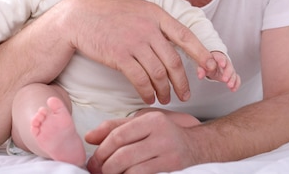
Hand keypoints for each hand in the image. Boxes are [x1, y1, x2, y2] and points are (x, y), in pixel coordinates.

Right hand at [63, 0, 216, 104]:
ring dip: (165, 90)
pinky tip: (148, 98)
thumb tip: (175, 36)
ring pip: (159, 73)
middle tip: (185, 95)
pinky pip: (140, 80)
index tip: (212, 68)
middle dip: (183, 82)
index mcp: (156, 14)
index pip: (186, 36)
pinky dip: (147, 92)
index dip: (202, 54)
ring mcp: (134, 42)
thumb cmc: (109, 13)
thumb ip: (156, 21)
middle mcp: (149, 28)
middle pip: (174, 61)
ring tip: (166, 99)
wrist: (79, 17)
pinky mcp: (120, 56)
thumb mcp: (138, 8)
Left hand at [85, 112, 199, 173]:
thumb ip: (115, 127)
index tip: (93, 162)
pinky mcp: (173, 170)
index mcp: (152, 120)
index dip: (101, 151)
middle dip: (105, 167)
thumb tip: (89, 137)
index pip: (118, 135)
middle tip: (99, 173)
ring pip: (132, 171)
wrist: (198, 147)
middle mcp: (161, 136)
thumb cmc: (166, 134)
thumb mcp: (143, 123)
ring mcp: (168, 155)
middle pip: (123, 155)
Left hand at [198, 51, 240, 91]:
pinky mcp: (230, 75)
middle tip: (224, 79)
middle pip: (228, 65)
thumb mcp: (200, 63)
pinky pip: (236, 78)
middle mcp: (224, 62)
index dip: (221, 60)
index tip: (222, 65)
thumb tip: (202, 73)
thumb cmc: (205, 62)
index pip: (219, 57)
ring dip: (232, 79)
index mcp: (215, 56)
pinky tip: (233, 89)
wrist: (209, 64)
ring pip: (232, 72)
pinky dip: (236, 83)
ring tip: (229, 85)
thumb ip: (202, 66)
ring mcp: (228, 68)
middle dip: (227, 72)